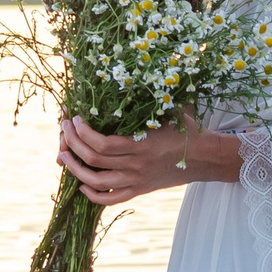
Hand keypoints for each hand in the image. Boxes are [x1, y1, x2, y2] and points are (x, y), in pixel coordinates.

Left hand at [56, 114, 240, 204]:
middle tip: (64, 130)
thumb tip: (132, 72)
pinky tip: (82, 184)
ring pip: (96, 182)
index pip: (103, 144)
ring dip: (75, 169)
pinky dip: (92, 195)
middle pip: (94, 159)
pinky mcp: (139, 190)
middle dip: (73, 144)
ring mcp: (136, 180)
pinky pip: (110, 199)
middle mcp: (137, 166)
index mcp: (142, 145)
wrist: (207, 157)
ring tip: (64, 155)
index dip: (83, 133)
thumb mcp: (172, 109)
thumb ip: (153, 96)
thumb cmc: (188, 129)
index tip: (74, 118)